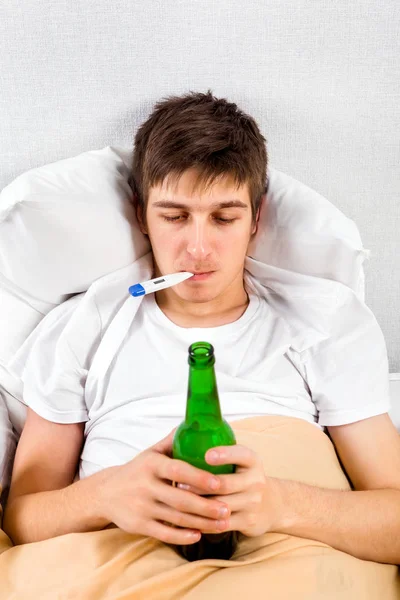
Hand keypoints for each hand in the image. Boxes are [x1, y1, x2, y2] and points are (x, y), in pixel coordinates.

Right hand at [98, 429, 231, 544]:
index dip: (198, 477)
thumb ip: (172, 441)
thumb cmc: (137, 471)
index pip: (177, 470)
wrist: (106, 493)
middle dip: (206, 506)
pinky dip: (182, 536)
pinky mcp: (139, 525)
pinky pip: (164, 533)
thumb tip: (195, 423)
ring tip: (222, 523)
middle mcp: (145, 485)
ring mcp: (142, 507)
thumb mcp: (151, 453)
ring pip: (176, 518)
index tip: (218, 483)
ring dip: (201, 523)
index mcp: (151, 464)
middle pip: (180, 499)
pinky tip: (199, 535)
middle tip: (227, 509)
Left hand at [177, 444, 282, 536]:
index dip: (224, 454)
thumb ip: (221, 450)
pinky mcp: (249, 522)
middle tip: (178, 484)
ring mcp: (253, 502)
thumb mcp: (241, 460)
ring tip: (179, 502)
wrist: (271, 504)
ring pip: (220, 506)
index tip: (206, 455)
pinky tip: (189, 518)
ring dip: (197, 505)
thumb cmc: (244, 476)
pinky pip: (222, 524)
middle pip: (224, 484)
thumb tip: (184, 431)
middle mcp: (256, 480)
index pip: (240, 454)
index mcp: (252, 460)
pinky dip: (204, 522)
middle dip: (199, 486)